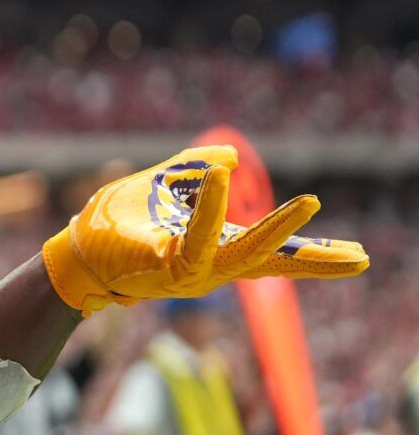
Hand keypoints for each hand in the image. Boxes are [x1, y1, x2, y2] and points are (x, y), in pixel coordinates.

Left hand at [42, 144, 367, 315]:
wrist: (73, 253)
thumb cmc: (114, 226)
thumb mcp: (160, 189)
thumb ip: (194, 170)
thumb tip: (230, 160)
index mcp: (215, 251)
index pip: (273, 254)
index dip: (312, 255)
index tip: (357, 257)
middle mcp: (210, 268)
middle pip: (272, 265)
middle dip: (315, 260)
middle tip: (361, 257)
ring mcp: (189, 273)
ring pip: (242, 255)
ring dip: (276, 230)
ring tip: (309, 205)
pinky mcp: (162, 268)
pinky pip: (195, 239)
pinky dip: (211, 210)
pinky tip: (221, 181)